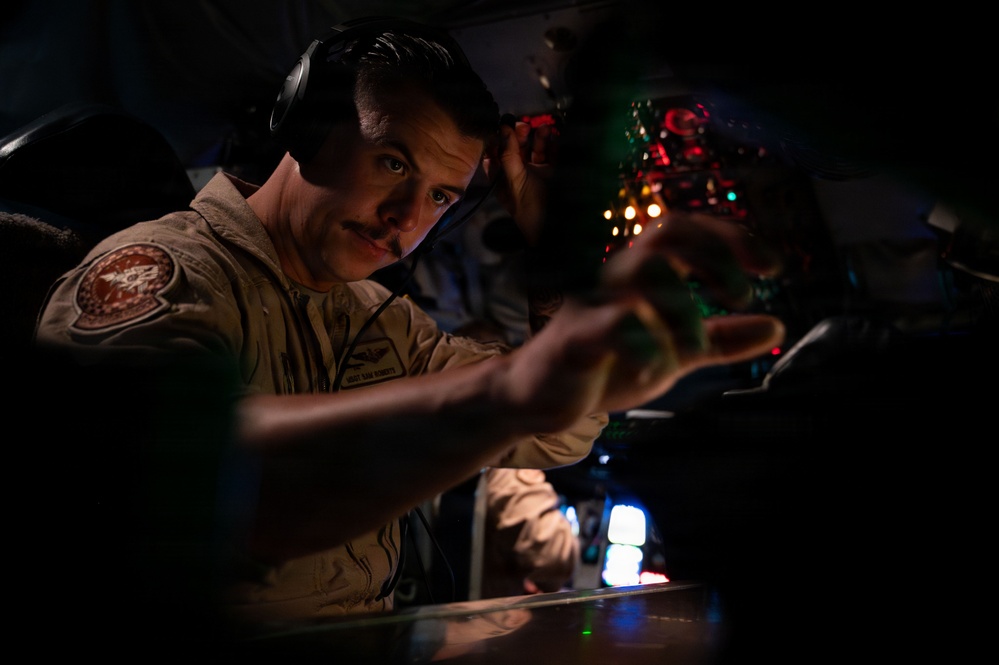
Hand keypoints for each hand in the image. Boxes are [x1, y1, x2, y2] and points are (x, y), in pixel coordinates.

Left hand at [487, 118, 556, 245]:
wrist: (557, 226)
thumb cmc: (530, 207)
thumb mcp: (515, 181)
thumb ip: (508, 154)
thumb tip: (504, 129)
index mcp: (503, 179)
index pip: (496, 155)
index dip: (498, 139)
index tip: (502, 126)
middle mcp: (519, 175)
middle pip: (516, 149)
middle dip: (519, 136)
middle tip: (524, 126)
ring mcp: (537, 173)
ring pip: (535, 149)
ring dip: (538, 137)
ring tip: (544, 129)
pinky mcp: (554, 173)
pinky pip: (553, 154)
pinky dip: (554, 143)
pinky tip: (555, 134)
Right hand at [499, 210, 784, 429]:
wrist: (537, 398)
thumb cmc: (603, 365)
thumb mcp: (674, 351)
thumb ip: (721, 339)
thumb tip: (777, 326)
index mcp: (637, 272)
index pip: (685, 228)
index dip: (730, 237)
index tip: (773, 267)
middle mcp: (614, 275)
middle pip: (667, 233)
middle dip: (716, 256)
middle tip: (741, 296)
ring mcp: (592, 303)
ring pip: (644, 271)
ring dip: (685, 307)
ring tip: (695, 346)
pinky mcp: (575, 338)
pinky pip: (616, 324)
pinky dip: (649, 344)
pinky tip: (658, 366)